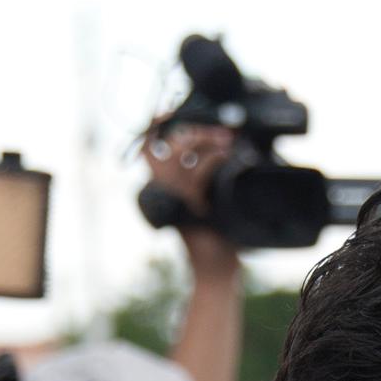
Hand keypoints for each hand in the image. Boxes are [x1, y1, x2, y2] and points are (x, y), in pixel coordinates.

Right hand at [142, 118, 239, 258]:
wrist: (217, 269)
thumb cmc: (218, 237)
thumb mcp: (211, 199)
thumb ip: (208, 174)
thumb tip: (224, 139)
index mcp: (163, 188)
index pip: (149, 150)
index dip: (155, 127)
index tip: (166, 110)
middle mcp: (163, 191)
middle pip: (169, 144)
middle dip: (195, 130)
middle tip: (221, 133)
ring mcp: (175, 198)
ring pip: (182, 154)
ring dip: (206, 140)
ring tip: (228, 142)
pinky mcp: (189, 206)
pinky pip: (199, 172)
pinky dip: (215, 159)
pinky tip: (231, 156)